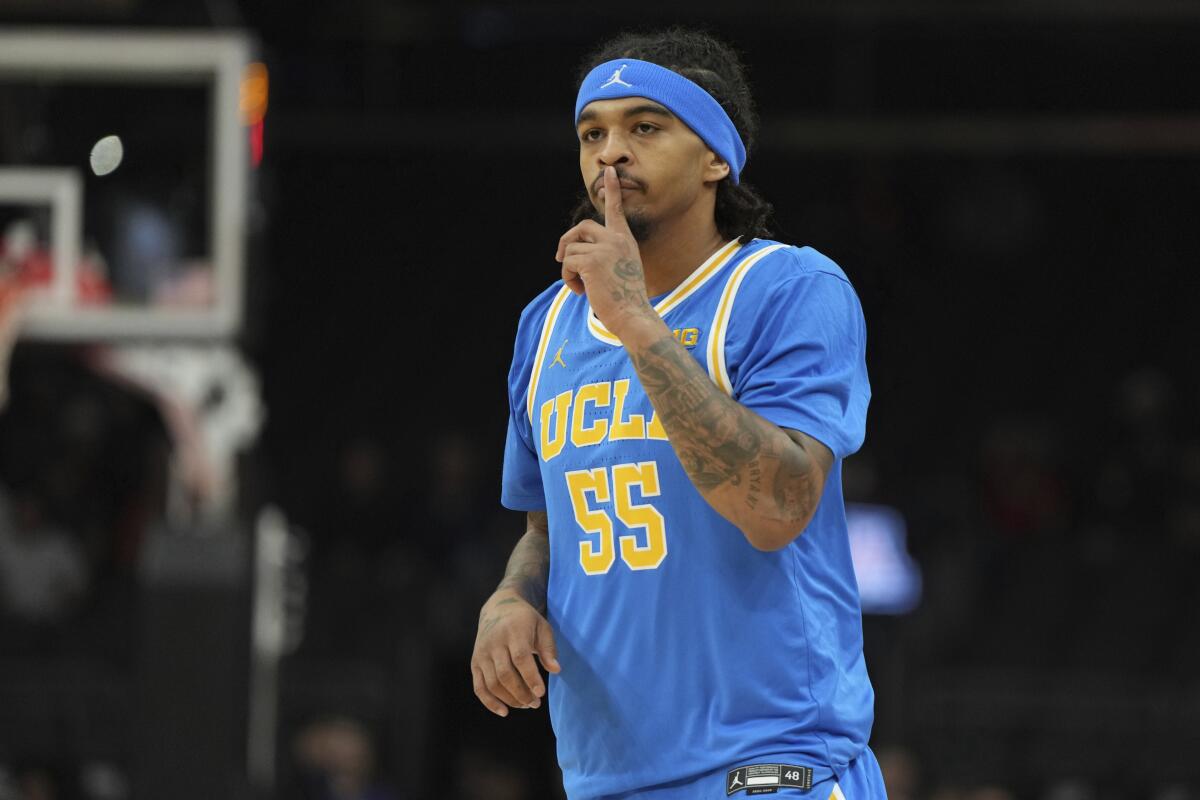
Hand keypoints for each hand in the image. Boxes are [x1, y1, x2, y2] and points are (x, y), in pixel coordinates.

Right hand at [470, 589, 560, 716]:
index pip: (520, 658)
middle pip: (505, 674)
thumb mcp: (542, 627)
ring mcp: (482, 653)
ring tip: (526, 705)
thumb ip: (548, 649)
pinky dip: (489, 702)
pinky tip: (504, 711)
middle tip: (536, 703)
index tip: (541, 693)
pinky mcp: (475, 662)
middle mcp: (494, 642)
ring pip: (492, 683)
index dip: (530, 678)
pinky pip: (479, 686)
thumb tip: (556, 670)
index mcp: (513, 631)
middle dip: (521, 693)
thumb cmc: (525, 620)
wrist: (498, 608)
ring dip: (509, 699)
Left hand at [556, 166, 654, 338]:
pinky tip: (581, 291)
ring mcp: (605, 248)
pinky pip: (567, 263)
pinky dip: (568, 278)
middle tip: (560, 259)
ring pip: (571, 250)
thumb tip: (574, 253)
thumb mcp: (620, 269)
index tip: (610, 171)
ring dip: (568, 270)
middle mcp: (616, 239)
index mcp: (625, 240)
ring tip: (581, 286)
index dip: (612, 190)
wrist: (632, 315)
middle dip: (567, 242)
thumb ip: (604, 255)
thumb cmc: (626, 299)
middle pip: (582, 228)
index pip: (616, 210)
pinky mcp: (592, 261)